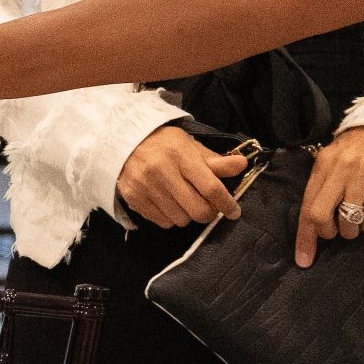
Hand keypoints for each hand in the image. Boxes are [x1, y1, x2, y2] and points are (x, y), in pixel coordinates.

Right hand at [115, 126, 246, 227]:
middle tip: (208, 206)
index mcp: (180, 155)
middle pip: (197, 210)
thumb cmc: (162, 143)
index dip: (226, 203)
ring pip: (181, 220)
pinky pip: (163, 222)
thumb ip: (215, 160)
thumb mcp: (189, 145)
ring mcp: (145, 187)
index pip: (210, 187)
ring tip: (184, 200)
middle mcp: (161, 171)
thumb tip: (242, 164)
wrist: (121, 140)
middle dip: (209, 213)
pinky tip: (168, 203)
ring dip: (188, 215)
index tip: (234, 212)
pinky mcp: (134, 199)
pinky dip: (171, 217)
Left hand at [295, 125, 363, 267]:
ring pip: (348, 218)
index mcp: (321, 166)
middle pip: (320, 214)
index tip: (304, 260)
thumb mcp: (334, 163)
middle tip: (336, 232)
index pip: (306, 206)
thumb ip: (323, 188)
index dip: (304, 237)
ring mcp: (362, 173)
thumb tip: (313, 225)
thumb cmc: (357, 151)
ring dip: (352, 230)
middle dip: (327, 232)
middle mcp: (339, 169)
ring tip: (356, 223)